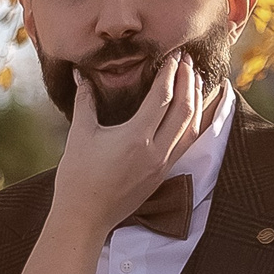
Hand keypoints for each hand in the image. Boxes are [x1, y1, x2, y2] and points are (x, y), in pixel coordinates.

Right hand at [50, 51, 204, 233]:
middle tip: (188, 60)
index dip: (171, 73)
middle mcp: (156, 151)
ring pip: (191, 127)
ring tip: (194, 79)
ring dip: (195, 100)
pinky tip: (191, 110)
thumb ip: (85, 101)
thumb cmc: (78, 176)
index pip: (163, 97)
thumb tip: (82, 75)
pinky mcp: (164, 174)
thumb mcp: (80, 134)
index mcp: (136, 138)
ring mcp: (163, 164)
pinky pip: (186, 143)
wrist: (85, 217)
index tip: (174, 55)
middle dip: (188, 81)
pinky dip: (192, 122)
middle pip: (184, 109)